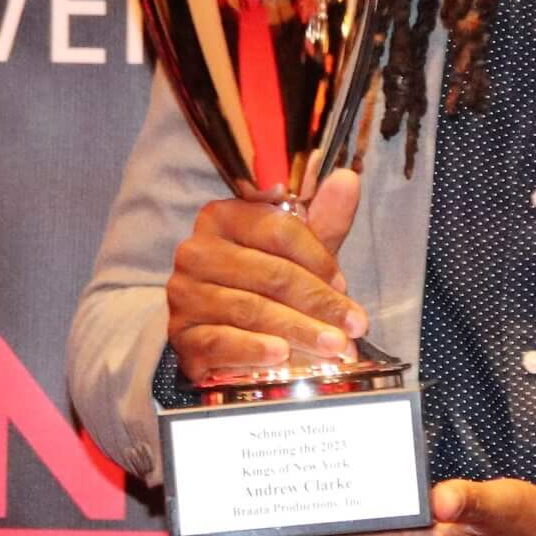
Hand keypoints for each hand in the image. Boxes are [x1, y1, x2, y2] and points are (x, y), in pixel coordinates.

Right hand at [167, 169, 368, 389]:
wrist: (220, 329)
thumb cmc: (265, 282)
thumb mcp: (296, 251)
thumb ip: (324, 219)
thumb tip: (348, 180)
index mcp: (223, 217)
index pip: (279, 230)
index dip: (319, 259)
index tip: (345, 286)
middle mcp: (196, 251)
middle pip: (270, 273)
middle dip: (318, 302)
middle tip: (353, 326)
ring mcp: (185, 294)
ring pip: (251, 309)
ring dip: (298, 330)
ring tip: (333, 347)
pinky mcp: (181, 335)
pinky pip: (220, 341)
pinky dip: (254, 349)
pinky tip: (281, 355)